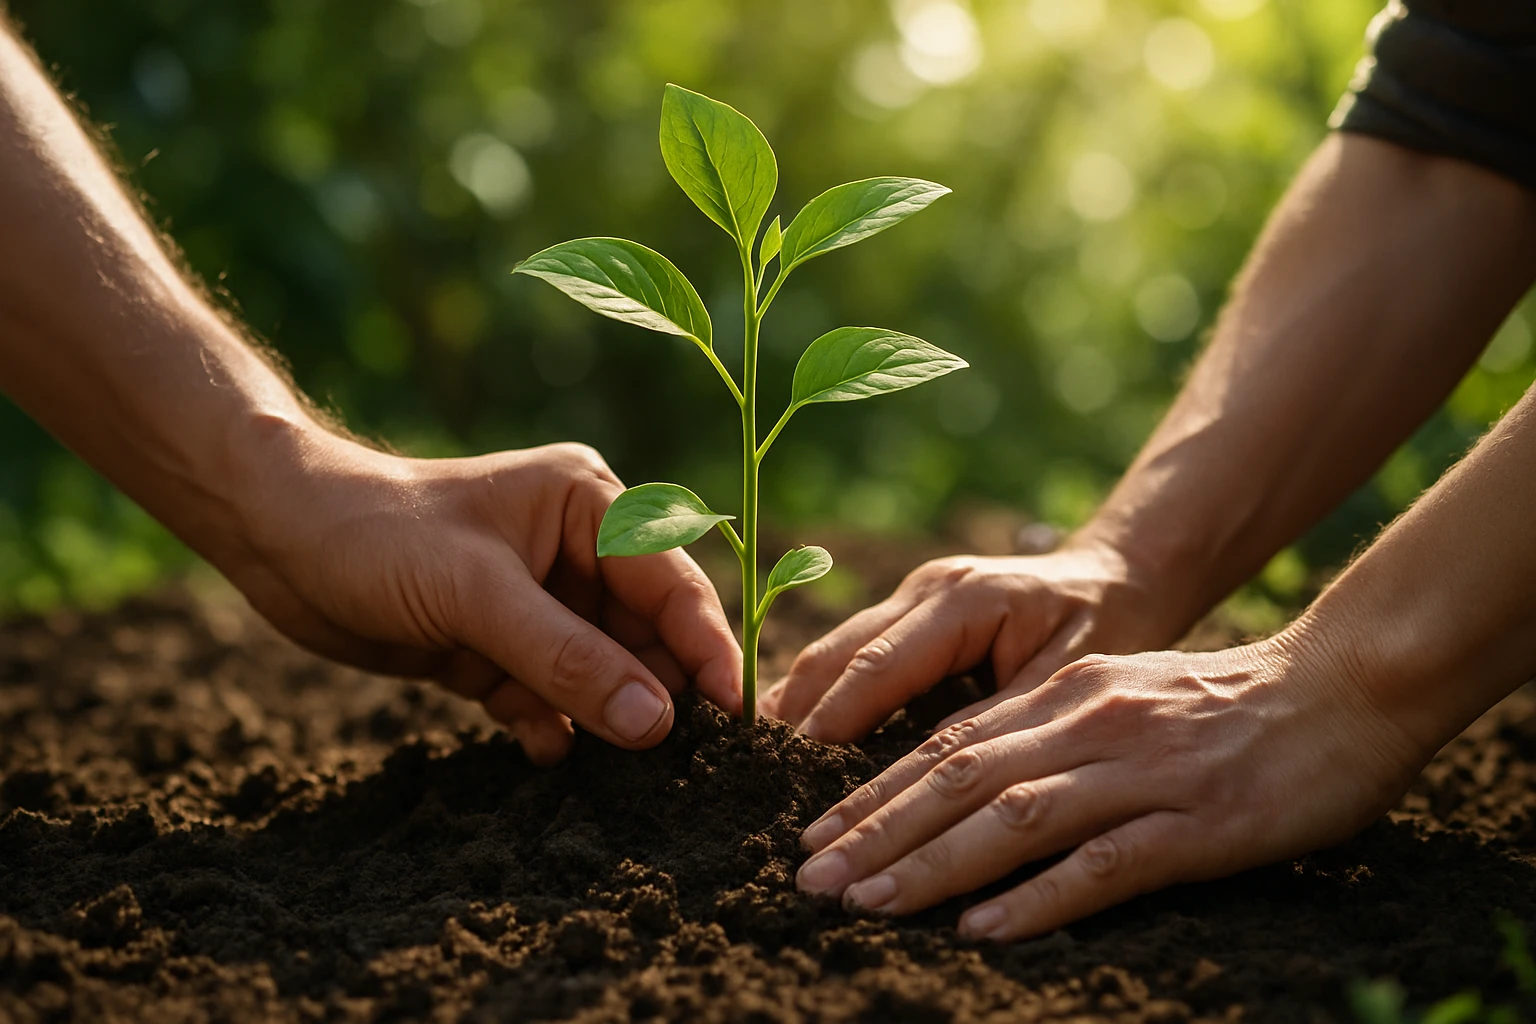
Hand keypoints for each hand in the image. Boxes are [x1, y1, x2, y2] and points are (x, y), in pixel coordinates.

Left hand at [218, 427, 740, 763]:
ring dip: (603, 718)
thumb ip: (568, 660)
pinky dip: (550, 724)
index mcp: (589, 505)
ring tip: (617, 772)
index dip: (706, 650)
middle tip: (676, 765)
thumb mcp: (477, 596)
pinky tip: (540, 749)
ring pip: (600, 672)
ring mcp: (540, 600)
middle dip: (654, 695)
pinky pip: (550, 695)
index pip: (672, 583)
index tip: (734, 720)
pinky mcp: (501, 644)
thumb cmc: (377, 536)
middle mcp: (577, 550)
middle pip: (644, 635)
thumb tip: (657, 724)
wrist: (276, 538)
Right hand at [761, 543, 1182, 742]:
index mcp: (962, 599)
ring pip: (833, 651)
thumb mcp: (1068, 677)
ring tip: (767, 771)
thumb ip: (997, 718)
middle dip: (797, 719)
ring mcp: (912, 593)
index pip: (875, 667)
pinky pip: (852, 655)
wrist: (1124, 572)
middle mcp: (925, 588)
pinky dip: (825, 697)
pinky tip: (805, 745)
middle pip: (836, 654)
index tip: (793, 778)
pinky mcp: (910, 611)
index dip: (831, 724)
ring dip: (801, 708)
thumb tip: (924, 771)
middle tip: (760, 783)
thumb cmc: (1110, 624)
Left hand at [793, 639, 1423, 939]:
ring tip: (869, 903)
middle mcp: (1089, 724)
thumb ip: (1053, 727)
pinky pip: (1105, 863)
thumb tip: (973, 775)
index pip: (948, 745)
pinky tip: (984, 928)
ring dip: (933, 863)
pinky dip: (1039, 896)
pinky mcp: (1197, 823)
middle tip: (810, 877)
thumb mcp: (1123, 694)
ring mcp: (1141, 773)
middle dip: (877, 830)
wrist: (1344, 686)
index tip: (815, 830)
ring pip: (1015, 817)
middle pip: (960, 778)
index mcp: (1067, 695)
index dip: (876, 791)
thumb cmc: (1230, 703)